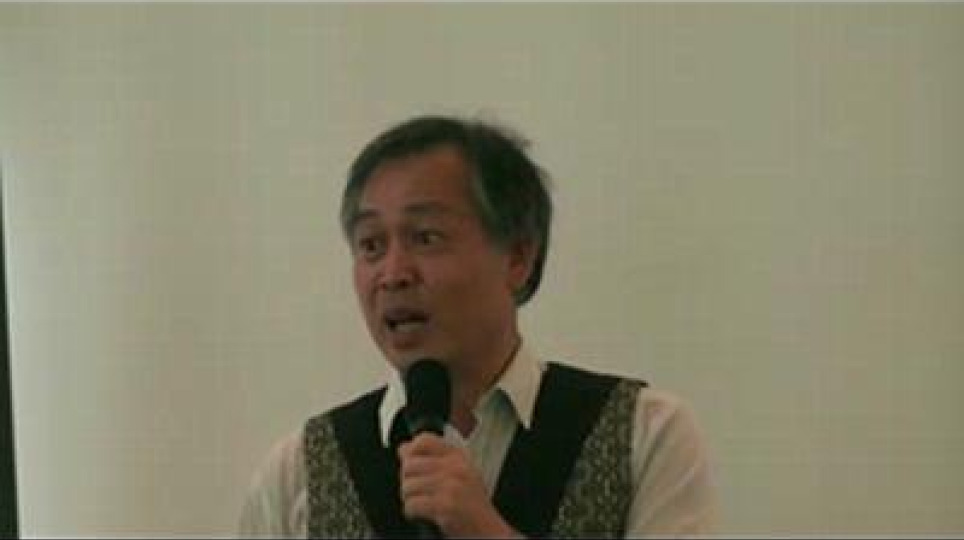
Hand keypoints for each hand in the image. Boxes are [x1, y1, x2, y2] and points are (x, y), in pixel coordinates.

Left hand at [398, 433, 521, 537]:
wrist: (488, 531)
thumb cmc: (472, 508)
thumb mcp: (458, 475)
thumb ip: (432, 460)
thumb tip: (403, 449)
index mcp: (459, 457)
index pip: (424, 440)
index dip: (410, 451)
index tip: (409, 463)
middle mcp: (456, 468)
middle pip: (410, 464)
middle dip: (407, 481)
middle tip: (416, 493)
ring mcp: (451, 486)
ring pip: (408, 485)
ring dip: (409, 499)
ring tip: (420, 505)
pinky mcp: (445, 505)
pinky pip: (412, 504)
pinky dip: (411, 512)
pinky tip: (421, 515)